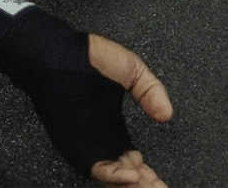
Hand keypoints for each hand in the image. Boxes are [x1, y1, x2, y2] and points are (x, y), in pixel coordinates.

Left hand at [87, 34, 172, 186]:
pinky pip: (98, 168)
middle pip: (126, 175)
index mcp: (114, 129)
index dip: (150, 176)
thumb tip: (166, 113)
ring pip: (114, 178)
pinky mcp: (79, 145)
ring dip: (134, 184)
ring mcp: (91, 145)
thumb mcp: (132, 70)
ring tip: (153, 186)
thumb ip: (151, 91)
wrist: (61, 53)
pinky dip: (115, 176)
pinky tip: (132, 175)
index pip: (134, 163)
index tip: (164, 182)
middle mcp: (102, 141)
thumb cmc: (89, 57)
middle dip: (146, 185)